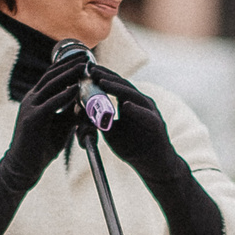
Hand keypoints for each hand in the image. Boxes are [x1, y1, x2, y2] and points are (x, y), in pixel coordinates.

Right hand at [4, 53, 95, 182]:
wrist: (23, 167)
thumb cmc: (41, 147)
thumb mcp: (61, 126)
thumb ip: (72, 114)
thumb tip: (88, 104)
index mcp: (37, 98)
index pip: (52, 76)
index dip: (67, 65)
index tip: (83, 57)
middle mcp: (32, 99)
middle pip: (52, 75)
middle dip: (69, 64)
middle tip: (85, 55)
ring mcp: (30, 108)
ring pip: (51, 86)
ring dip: (68, 75)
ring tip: (83, 66)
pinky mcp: (32, 120)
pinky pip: (50, 104)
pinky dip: (64, 95)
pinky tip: (76, 89)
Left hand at [85, 65, 187, 183]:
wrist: (154, 165)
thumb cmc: (133, 147)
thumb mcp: (110, 132)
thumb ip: (97, 121)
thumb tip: (78, 110)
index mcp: (130, 102)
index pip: (115, 84)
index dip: (101, 75)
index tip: (85, 69)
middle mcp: (141, 103)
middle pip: (123, 85)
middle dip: (106, 76)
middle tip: (91, 70)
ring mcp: (150, 112)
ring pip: (133, 96)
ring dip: (117, 88)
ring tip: (102, 82)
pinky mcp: (156, 125)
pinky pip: (145, 116)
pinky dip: (136, 110)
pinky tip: (125, 106)